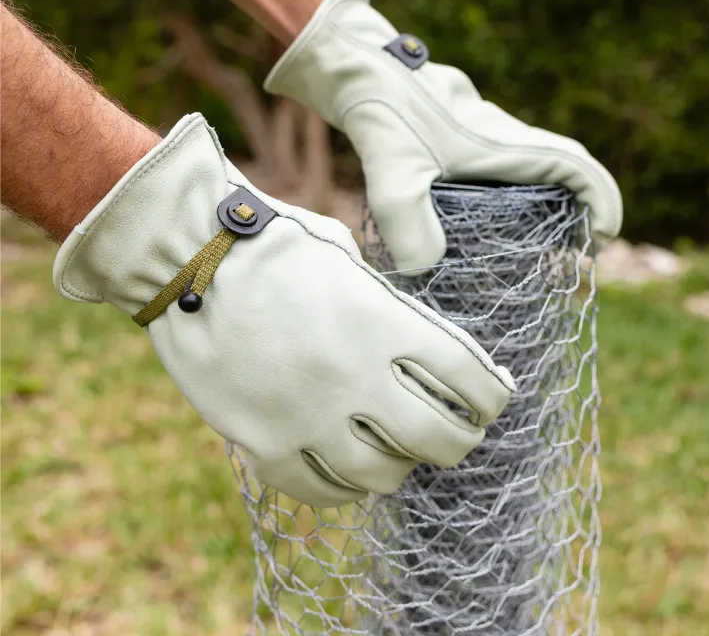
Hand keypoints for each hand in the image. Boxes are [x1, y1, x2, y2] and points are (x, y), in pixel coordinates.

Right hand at [53, 114, 513, 506]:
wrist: (187, 256)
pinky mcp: (260, 442)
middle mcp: (353, 377)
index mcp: (382, 324)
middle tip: (459, 434)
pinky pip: (318, 491)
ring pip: (381, 476)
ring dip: (400, 467)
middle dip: (460, 439)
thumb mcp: (348, 256)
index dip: (493, 395)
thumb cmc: (273, 242)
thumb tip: (415, 339)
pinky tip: (351, 475)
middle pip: (438, 439)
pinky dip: (345, 490)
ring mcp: (306, 418)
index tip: (495, 396)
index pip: (469, 378)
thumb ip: (387, 304)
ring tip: (399, 453)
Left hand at [266, 0, 622, 271]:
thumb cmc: (381, 108)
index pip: (578, 168)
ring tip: (535, 247)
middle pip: (568, 167)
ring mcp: (485, 133)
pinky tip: (484, 221)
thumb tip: (424, 269)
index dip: (601, 203)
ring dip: (552, 202)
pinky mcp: (463, 136)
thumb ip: (407, 219)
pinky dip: (517, 193)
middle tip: (569, 254)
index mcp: (505, 144)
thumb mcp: (391, 169)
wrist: (358, 64)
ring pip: (539, 165)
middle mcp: (504, 137)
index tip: (597, 244)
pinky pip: (509, 164)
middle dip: (583, 208)